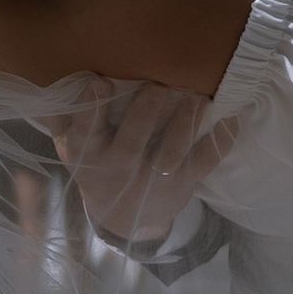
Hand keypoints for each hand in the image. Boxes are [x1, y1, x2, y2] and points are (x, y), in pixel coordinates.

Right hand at [42, 78, 231, 244]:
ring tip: (197, 95)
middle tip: (157, 85)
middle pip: (132, 143)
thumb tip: (61, 75)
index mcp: (89, 158)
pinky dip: (221, 138)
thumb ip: (66, 117)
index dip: (90, 108)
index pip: (85, 133)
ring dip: (187, 121)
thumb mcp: (72, 149)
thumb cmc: (96, 168)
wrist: (124, 218)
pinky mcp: (185, 183)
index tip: (98, 81)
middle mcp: (120, 171)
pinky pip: (206, 160)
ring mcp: (155, 180)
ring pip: (173, 150)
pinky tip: (231, 116)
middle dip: (145, 112)